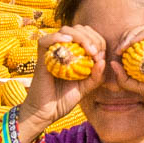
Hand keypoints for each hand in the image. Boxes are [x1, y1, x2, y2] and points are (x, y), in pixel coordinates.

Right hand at [17, 26, 105, 142]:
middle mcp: (63, 50)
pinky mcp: (41, 58)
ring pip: (65, 31)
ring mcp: (51, 53)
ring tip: (87, 49)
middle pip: (78, 29)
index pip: (88, 36)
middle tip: (95, 52)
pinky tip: (67, 40)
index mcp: (74, 55)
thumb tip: (102, 60)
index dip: (97, 40)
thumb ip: (96, 76)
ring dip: (79, 36)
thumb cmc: (63, 100)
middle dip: (91, 37)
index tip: (100, 56)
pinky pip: (45, 40)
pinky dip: (56, 37)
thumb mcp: (86, 88)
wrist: (45, 113)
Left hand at [114, 22, 143, 135]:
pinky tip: (131, 47)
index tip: (118, 52)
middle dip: (130, 34)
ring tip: (123, 47)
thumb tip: (113, 63)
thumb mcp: (140, 87)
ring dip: (134, 35)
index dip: (130, 39)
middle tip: (119, 48)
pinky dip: (142, 37)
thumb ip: (126, 78)